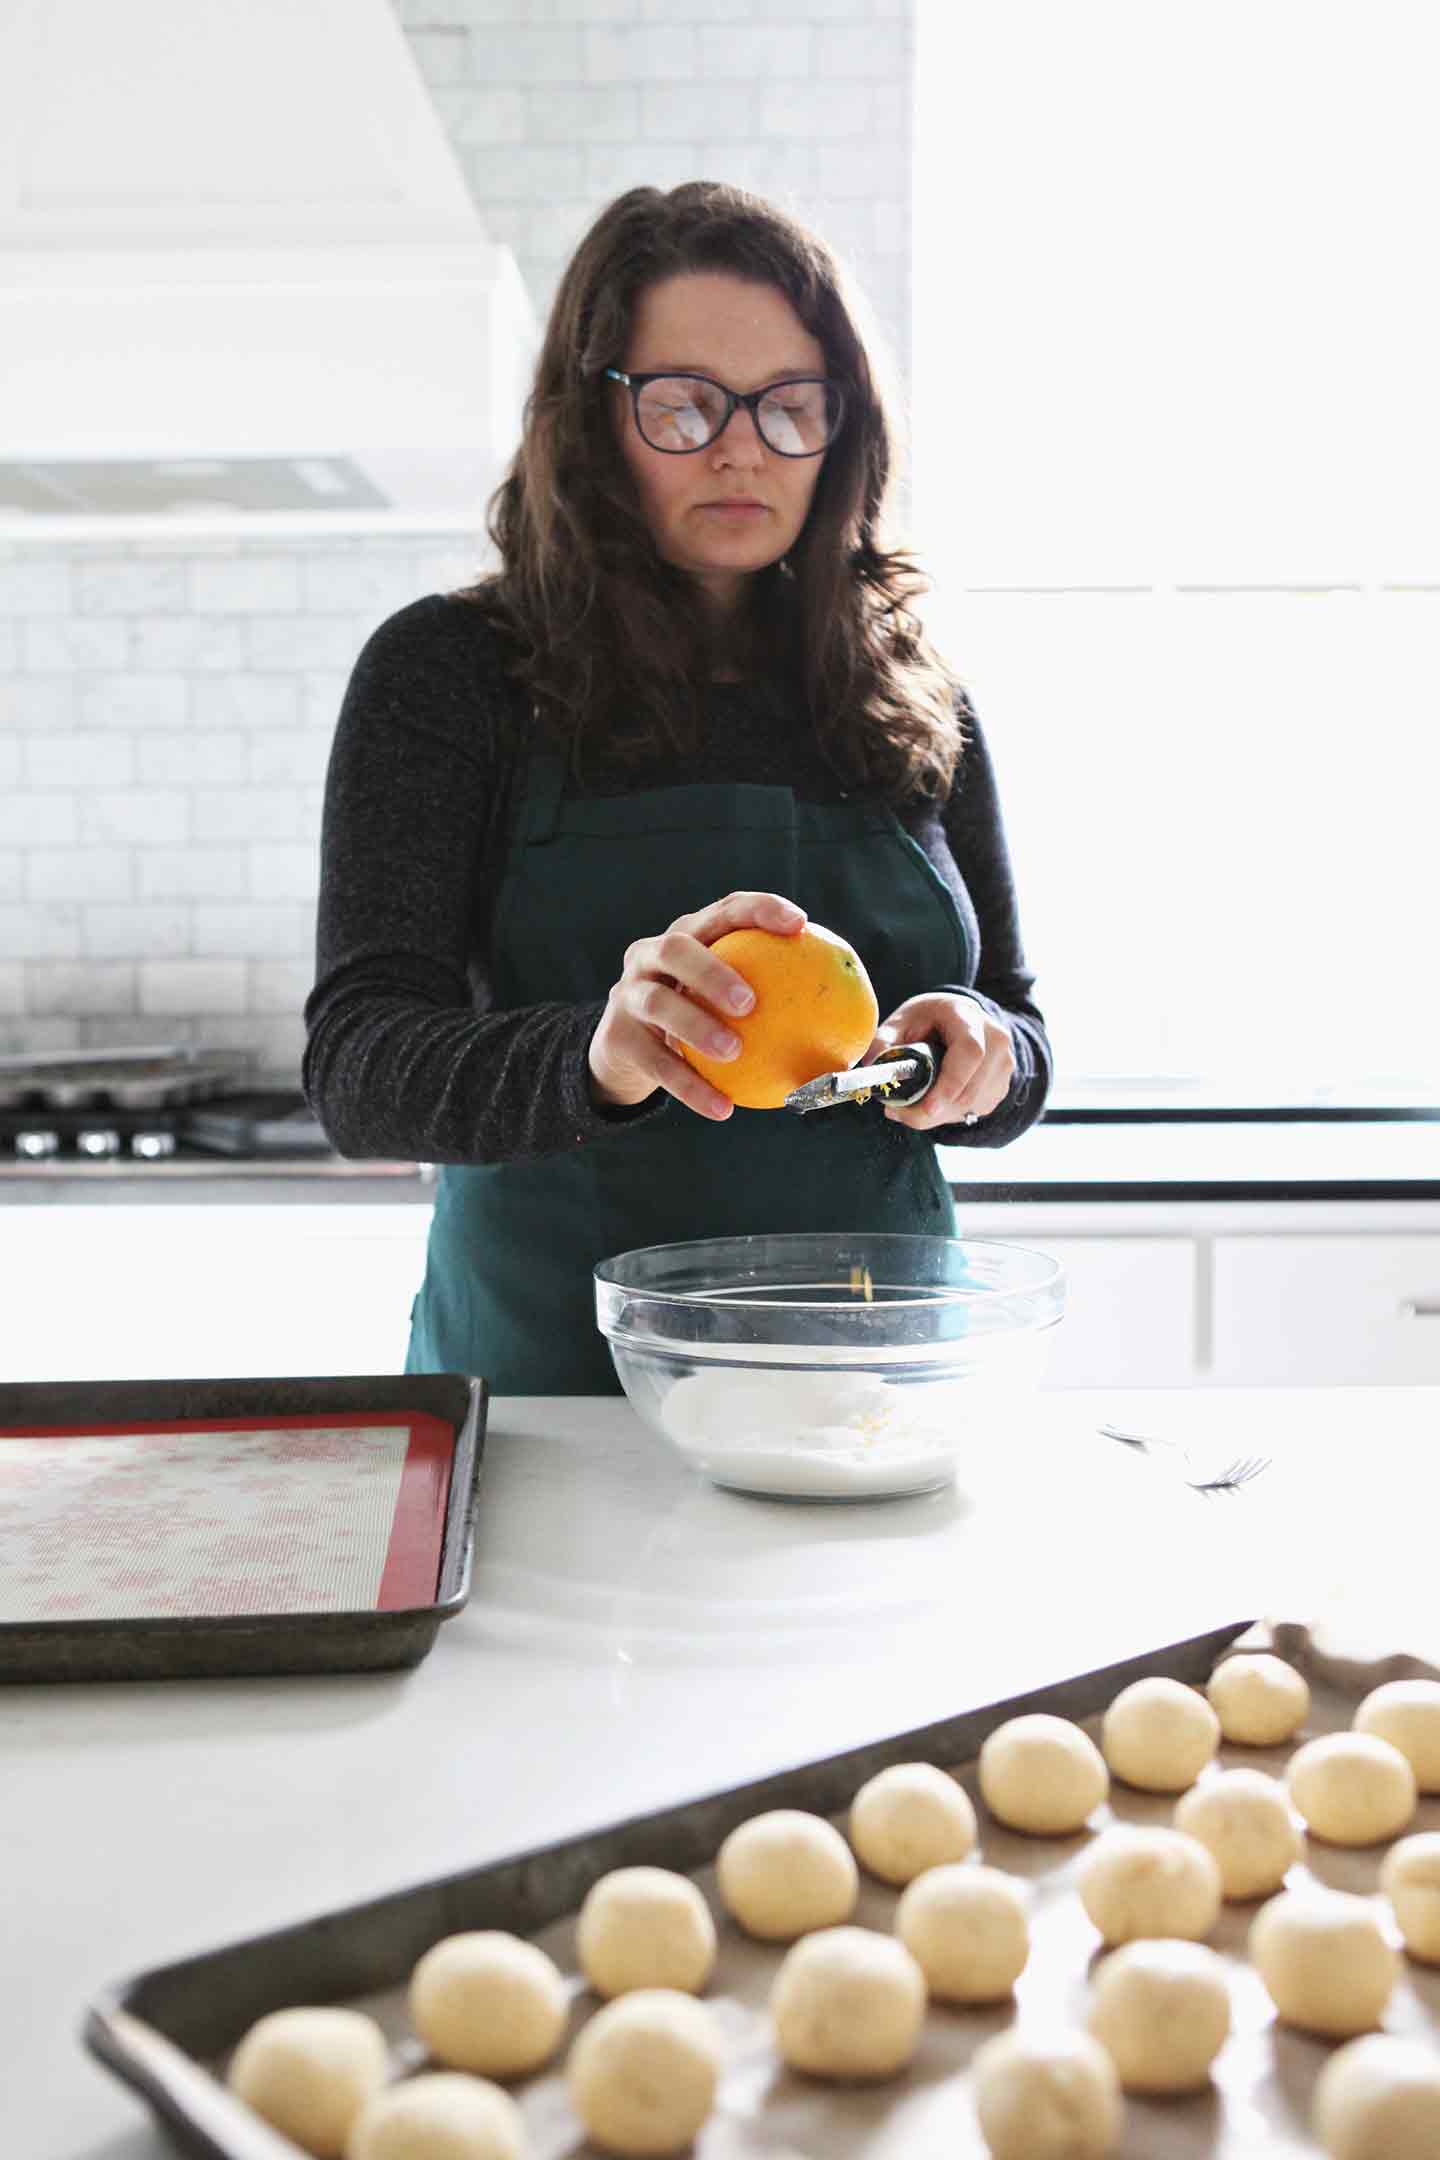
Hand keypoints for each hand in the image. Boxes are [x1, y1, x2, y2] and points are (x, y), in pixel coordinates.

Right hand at [588, 891, 806, 1120]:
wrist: (627, 1052)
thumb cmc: (697, 1019)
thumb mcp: (725, 1002)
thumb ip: (776, 1004)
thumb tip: (851, 1040)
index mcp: (688, 935)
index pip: (725, 911)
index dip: (760, 910)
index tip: (799, 925)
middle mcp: (651, 956)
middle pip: (677, 949)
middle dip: (713, 970)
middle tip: (750, 1002)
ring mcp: (629, 994)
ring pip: (659, 1003)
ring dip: (697, 1026)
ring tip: (734, 1052)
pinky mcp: (617, 1037)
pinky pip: (657, 1063)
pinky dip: (690, 1087)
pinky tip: (723, 1109)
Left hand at [864, 992, 1014, 1130]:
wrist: (959, 1019)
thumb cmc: (927, 1020)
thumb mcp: (902, 1021)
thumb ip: (884, 1042)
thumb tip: (871, 1066)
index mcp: (968, 1016)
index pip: (969, 1052)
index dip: (950, 1084)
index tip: (927, 1109)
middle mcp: (995, 1039)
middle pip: (970, 1088)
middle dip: (933, 1110)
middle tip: (898, 1114)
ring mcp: (1004, 1063)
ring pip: (972, 1105)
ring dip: (938, 1115)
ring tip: (910, 1105)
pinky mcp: (1002, 1084)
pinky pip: (975, 1110)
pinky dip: (949, 1114)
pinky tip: (934, 1099)